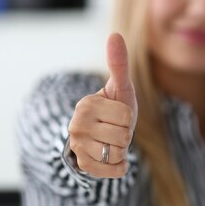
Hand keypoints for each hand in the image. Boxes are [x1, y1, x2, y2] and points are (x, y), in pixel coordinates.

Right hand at [68, 33, 137, 177]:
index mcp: (85, 105)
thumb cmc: (114, 108)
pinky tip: (110, 156)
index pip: (126, 115)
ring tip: (111, 141)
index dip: (128, 116)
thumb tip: (115, 34)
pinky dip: (119, 166)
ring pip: (119, 153)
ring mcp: (78, 148)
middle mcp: (76, 126)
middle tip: (114, 129)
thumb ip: (119, 63)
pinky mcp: (84, 166)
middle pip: (123, 136)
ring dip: (122, 150)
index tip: (117, 115)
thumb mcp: (119, 87)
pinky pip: (115, 170)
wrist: (100, 136)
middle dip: (125, 134)